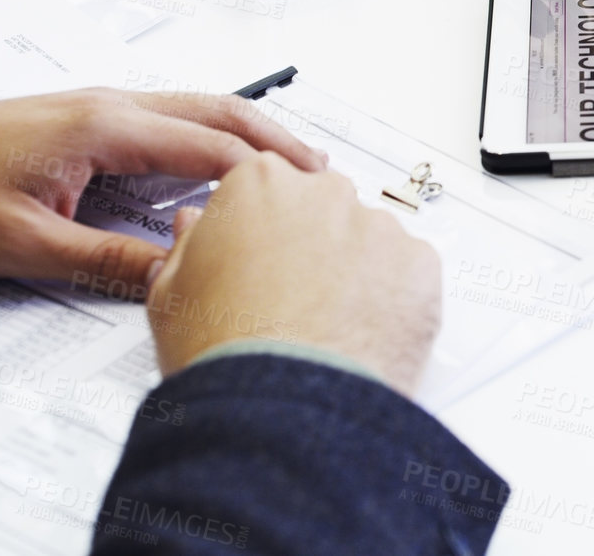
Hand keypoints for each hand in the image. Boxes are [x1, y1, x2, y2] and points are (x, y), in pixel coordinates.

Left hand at [0, 88, 327, 291]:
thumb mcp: (26, 245)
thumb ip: (109, 260)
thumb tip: (179, 275)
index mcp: (105, 127)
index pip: (208, 144)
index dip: (265, 171)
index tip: (309, 195)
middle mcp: (112, 105)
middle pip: (218, 112)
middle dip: (276, 141)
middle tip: (325, 174)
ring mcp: (103, 107)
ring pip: (199, 109)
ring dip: (250, 134)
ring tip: (296, 165)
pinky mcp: (92, 121)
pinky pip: (173, 119)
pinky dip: (216, 135)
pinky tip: (230, 162)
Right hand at [145, 153, 440, 396]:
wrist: (284, 409)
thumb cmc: (222, 354)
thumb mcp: (171, 295)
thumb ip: (186, 246)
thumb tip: (196, 226)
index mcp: (261, 184)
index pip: (268, 186)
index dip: (263, 228)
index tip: (263, 258)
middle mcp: (325, 193)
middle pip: (323, 207)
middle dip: (314, 244)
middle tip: (296, 299)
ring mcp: (379, 227)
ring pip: (370, 240)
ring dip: (357, 271)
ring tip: (330, 326)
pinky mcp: (422, 264)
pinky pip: (408, 272)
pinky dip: (394, 297)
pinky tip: (362, 332)